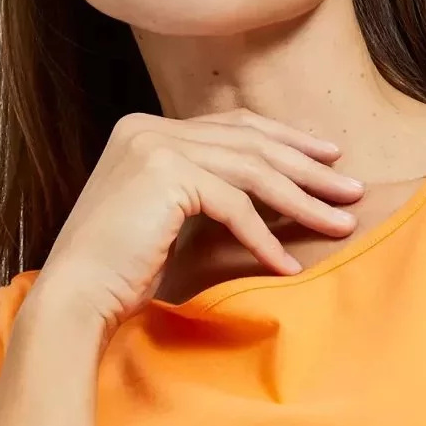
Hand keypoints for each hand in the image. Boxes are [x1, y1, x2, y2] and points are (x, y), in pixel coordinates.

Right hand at [34, 107, 364, 336]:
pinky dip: (265, 237)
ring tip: (341, 224)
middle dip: (308, 167)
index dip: (286, 141)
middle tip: (352, 190)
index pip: (232, 126)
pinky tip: (288, 265)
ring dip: (303, 201)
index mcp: (145, 129)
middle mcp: (147, 128)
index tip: (329, 158)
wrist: (73, 298)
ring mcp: (153, 146)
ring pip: (251, 170)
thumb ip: (204, 191)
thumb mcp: (167, 218)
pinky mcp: (164, 175)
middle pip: (249, 142)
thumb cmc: (118, 273)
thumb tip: (271, 191)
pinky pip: (234, 205)